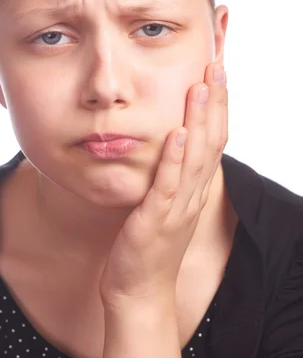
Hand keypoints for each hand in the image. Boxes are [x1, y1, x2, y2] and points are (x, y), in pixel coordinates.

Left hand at [98, 62, 227, 310]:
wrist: (139, 292)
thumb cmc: (149, 247)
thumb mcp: (165, 205)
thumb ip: (171, 176)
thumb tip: (170, 143)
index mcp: (194, 190)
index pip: (213, 140)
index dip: (218, 105)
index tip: (216, 72)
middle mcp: (193, 196)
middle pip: (211, 142)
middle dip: (215, 102)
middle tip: (217, 65)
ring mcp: (177, 209)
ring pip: (194, 159)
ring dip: (199, 121)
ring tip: (201, 86)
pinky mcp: (155, 221)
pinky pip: (167, 186)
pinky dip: (173, 159)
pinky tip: (175, 133)